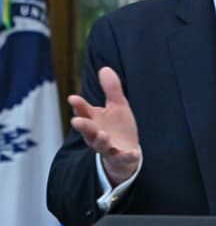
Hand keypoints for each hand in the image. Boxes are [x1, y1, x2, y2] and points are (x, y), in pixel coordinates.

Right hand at [68, 66, 141, 185]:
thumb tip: (104, 68)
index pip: (84, 111)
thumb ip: (111, 90)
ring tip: (102, 134)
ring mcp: (108, 147)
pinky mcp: (121, 157)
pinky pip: (123, 158)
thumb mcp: (117, 106)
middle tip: (77, 121)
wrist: (126, 153)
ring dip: (100, 140)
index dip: (79, 106)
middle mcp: (97, 134)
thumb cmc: (117, 127)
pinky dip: (127, 156)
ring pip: (101, 145)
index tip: (73, 98)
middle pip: (88, 130)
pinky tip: (133, 154)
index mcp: (94, 120)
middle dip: (83, 125)